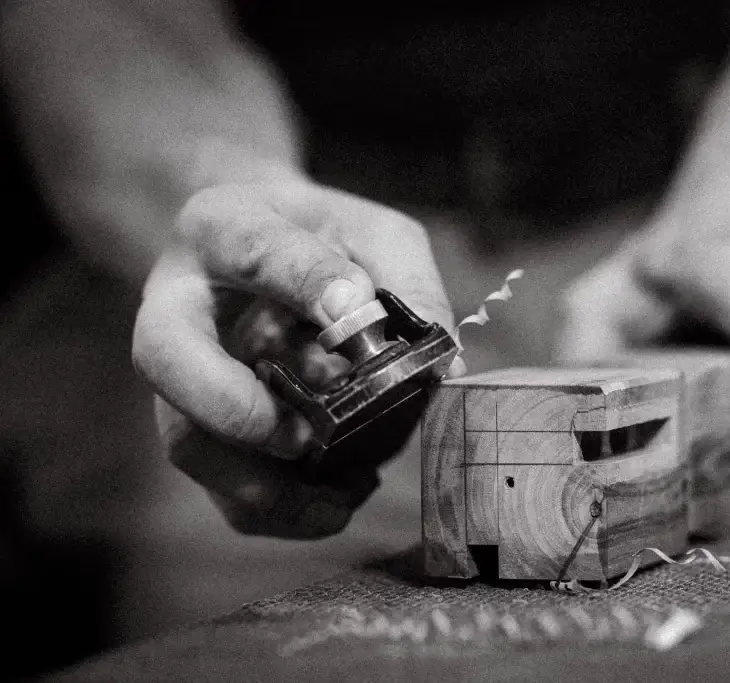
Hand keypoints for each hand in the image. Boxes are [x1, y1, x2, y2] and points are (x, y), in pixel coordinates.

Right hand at [133, 177, 460, 536]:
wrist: (263, 248)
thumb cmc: (325, 238)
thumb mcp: (375, 234)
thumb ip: (407, 281)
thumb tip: (438, 367)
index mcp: (224, 230)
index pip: (253, 250)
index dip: (305, 282)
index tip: (356, 308)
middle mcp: (179, 303)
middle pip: (164, 359)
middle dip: (238, 410)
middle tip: (307, 437)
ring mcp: (178, 372)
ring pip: (186, 443)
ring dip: (263, 486)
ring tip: (340, 496)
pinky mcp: (199, 426)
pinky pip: (217, 488)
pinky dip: (278, 511)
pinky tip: (336, 501)